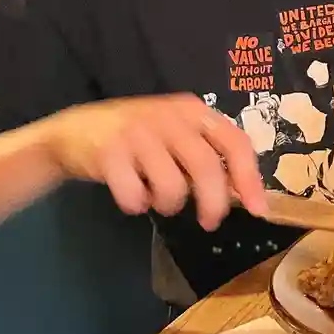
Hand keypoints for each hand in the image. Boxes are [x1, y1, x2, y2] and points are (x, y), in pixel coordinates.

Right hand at [41, 94, 266, 229]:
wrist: (75, 130)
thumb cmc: (139, 137)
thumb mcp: (177, 135)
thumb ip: (208, 155)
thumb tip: (242, 192)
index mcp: (194, 111)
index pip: (234, 142)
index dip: (249, 177)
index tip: (258, 209)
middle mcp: (169, 117)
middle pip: (206, 167)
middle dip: (213, 202)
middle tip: (209, 222)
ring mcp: (138, 132)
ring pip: (172, 185)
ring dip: (169, 204)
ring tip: (158, 199)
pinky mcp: (108, 152)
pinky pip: (134, 194)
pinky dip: (136, 204)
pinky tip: (132, 195)